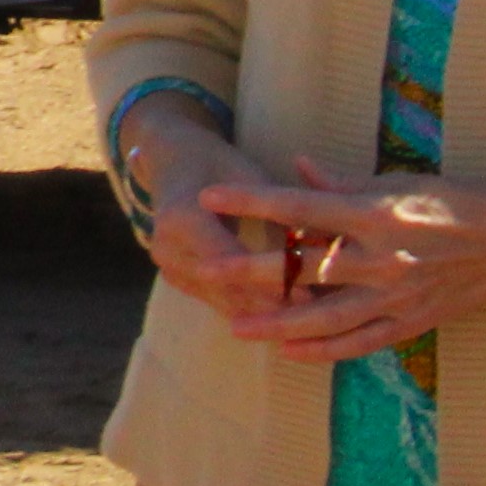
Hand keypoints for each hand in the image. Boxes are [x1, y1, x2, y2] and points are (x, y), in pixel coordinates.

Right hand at [118, 96, 296, 325]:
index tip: (308, 294)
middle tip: (313, 316)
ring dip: (260, 314)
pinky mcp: (174, 277)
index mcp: (181, 217)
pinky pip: (214, 300)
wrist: (174, 163)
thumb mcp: (249, 177)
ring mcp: (167, 265)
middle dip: (269, 303)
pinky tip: (279, 319)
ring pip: (220, 299)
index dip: (268, 279)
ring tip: (301, 323)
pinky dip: (247, 310)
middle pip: (223, 286)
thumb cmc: (219, 164)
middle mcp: (166, 246)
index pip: (229, 258)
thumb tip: (320, 247)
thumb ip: (276, 214)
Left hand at [197, 157, 485, 362]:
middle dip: (253, 272)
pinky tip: (290, 352)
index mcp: (378, 214)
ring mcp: (400, 296)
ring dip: (279, 324)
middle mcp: (385, 259)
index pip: (300, 207)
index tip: (210, 196)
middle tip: (207, 271)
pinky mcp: (414, 322)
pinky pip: (362, 342)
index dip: (251, 202)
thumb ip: (343, 183)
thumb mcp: (402, 182)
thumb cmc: (459, 202)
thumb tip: (294, 166)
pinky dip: (325, 350)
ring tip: (236, 327)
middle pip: (305, 270)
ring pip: (328, 318)